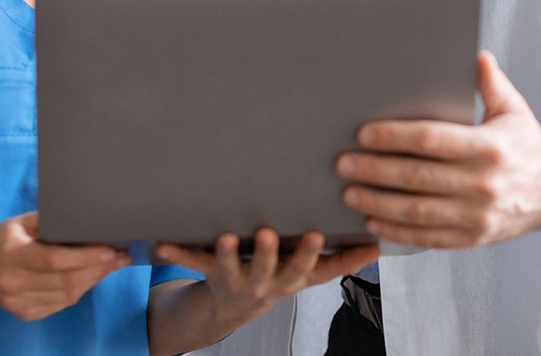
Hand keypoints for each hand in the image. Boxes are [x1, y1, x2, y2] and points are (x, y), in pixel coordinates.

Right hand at [0, 211, 130, 320]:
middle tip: (121, 255)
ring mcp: (18, 302)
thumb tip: (91, 222)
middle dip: (99, 268)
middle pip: (66, 281)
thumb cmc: (4, 237)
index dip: (86, 256)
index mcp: (12, 254)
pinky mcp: (24, 313)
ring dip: (95, 279)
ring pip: (68, 296)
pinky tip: (92, 275)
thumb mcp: (23, 221)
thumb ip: (52, 222)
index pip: (55, 260)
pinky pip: (61, 304)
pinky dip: (81, 289)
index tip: (111, 248)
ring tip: (113, 263)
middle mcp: (13, 283)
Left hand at [155, 228, 377, 324]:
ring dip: (225, 253)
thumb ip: (342, 258)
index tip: (316, 232)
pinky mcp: (209, 269)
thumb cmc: (279, 276)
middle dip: (267, 253)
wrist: (234, 308)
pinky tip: (160, 243)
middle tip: (267, 233)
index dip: (308, 253)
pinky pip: (190, 260)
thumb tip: (379, 245)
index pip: (303, 268)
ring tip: (225, 236)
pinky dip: (176, 252)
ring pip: (229, 266)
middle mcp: (261, 281)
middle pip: (266, 269)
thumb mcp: (311, 272)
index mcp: (288, 278)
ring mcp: (233, 276)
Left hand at [336, 50, 540, 248]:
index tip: (363, 133)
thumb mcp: (512, 108)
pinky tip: (373, 220)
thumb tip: (475, 53)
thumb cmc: (524, 145)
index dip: (394, 136)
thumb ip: (490, 81)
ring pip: (417, 211)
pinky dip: (397, 231)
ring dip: (378, 202)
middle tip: (343, 162)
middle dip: (375, 169)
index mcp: (489, 148)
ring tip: (349, 190)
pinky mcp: (473, 239)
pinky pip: (428, 237)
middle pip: (417, 177)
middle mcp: (483, 185)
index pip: (431, 140)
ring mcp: (478, 216)